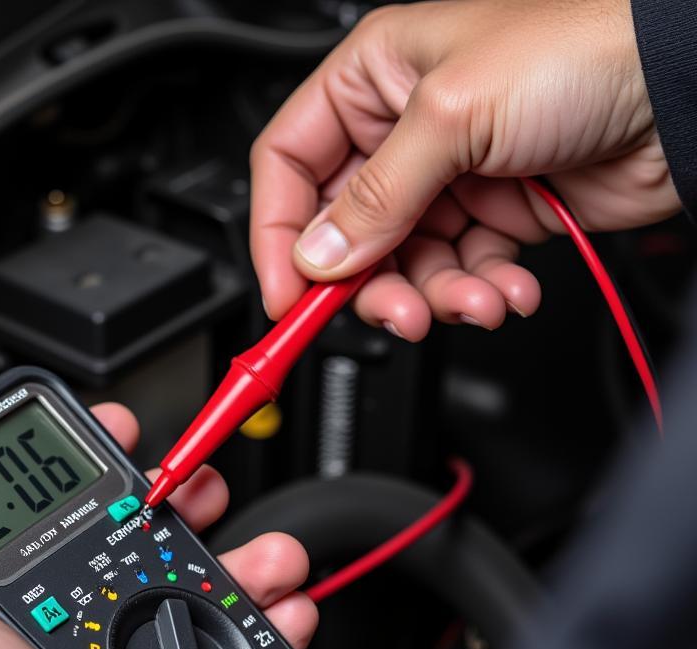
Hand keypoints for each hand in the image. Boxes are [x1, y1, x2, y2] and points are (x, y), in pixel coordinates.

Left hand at [0, 404, 317, 648]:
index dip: (41, 470)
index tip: (90, 437)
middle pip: (89, 543)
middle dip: (147, 501)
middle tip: (180, 482)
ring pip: (160, 585)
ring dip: (214, 551)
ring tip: (245, 537)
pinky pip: (208, 645)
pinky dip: (247, 617)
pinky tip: (270, 601)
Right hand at [251, 0, 679, 338]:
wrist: (684, 90)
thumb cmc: (584, 50)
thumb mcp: (452, 115)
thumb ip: (374, 196)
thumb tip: (318, 255)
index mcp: (373, 81)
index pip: (289, 166)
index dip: (279, 234)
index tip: (290, 293)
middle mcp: (403, 131)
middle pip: (345, 233)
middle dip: (370, 283)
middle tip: (391, 311)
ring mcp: (447, 178)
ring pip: (402, 265)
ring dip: (436, 296)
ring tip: (473, 300)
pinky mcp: (491, 216)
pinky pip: (457, 274)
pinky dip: (479, 293)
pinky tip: (507, 288)